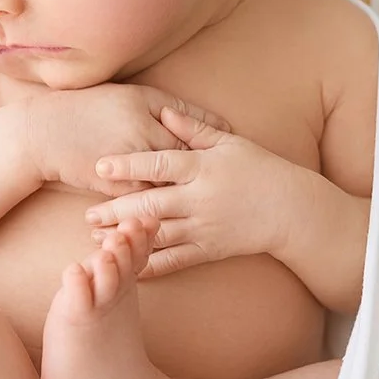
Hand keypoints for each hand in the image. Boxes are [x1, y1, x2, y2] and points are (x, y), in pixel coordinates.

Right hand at [24, 84, 232, 199]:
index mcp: (146, 113)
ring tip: (212, 208)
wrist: (44, 133)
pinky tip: (181, 221)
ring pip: (169, 189)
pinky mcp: (115, 189)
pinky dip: (163, 214)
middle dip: (208, 178)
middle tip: (230, 187)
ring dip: (190, 200)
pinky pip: (146, 206)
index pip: (191, 134)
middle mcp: (141, 139)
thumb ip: (171, 108)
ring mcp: (129, 167)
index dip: (213, 146)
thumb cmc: (88, 109)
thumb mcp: (131, 97)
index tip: (232, 151)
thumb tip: (206, 117)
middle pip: (186, 165)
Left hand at [83, 104, 296, 278]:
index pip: (160, 163)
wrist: (291, 210)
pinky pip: (175, 260)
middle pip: (151, 202)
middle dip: (116, 208)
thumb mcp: (230, 143)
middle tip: (87, 212)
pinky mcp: (209, 249)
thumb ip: (194, 129)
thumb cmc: (261, 170)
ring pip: (158, 233)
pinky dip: (151, 264)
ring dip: (126, 236)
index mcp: (204, 168)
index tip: (101, 166)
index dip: (128, 164)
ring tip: (98, 238)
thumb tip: (164, 113)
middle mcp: (201, 198)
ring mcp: (204, 226)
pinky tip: (128, 264)